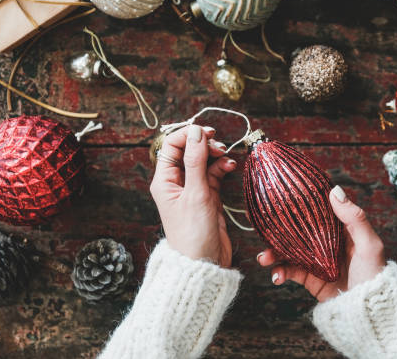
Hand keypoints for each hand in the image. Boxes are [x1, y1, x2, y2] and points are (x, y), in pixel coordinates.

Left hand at [150, 125, 236, 266]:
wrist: (204, 263)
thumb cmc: (194, 233)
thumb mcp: (196, 194)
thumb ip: (196, 161)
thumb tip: (196, 132)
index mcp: (164, 181)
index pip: (172, 146)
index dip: (189, 135)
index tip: (207, 132)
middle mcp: (176, 183)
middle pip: (189, 151)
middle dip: (204, 144)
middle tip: (220, 146)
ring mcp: (193, 190)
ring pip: (203, 161)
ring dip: (216, 156)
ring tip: (227, 158)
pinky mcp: (207, 197)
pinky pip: (214, 174)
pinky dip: (222, 168)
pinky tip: (231, 167)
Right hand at [257, 185, 385, 301]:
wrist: (368, 312)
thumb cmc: (374, 276)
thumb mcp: (369, 244)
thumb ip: (354, 218)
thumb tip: (334, 190)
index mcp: (342, 230)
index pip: (319, 210)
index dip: (302, 203)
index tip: (284, 195)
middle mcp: (327, 243)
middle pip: (298, 230)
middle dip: (279, 230)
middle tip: (264, 229)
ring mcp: (317, 260)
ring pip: (289, 250)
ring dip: (274, 253)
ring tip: (264, 258)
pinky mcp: (311, 278)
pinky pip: (290, 271)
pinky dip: (280, 272)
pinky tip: (277, 276)